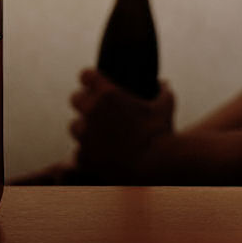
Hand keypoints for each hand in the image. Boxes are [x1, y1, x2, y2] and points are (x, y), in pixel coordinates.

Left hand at [69, 68, 174, 182]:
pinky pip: (78, 152)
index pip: (86, 75)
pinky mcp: (84, 157)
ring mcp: (86, 135)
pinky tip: (102, 157)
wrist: (157, 166)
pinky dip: (88, 154)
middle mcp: (92, 111)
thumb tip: (164, 83)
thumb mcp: (166, 105)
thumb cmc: (162, 133)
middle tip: (98, 111)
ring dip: (85, 129)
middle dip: (85, 103)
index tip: (94, 84)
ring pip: (75, 126)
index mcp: (108, 94)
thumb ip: (163, 90)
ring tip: (100, 137)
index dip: (90, 79)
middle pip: (76, 98)